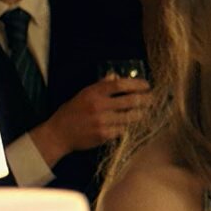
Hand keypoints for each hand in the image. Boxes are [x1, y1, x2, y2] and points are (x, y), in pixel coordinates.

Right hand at [32, 76, 153, 161]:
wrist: (58, 134)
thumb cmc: (71, 112)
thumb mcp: (83, 94)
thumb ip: (100, 85)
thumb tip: (116, 76)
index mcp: (93, 93)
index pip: (120, 85)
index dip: (137, 84)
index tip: (146, 85)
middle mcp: (99, 106)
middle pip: (131, 101)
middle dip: (145, 99)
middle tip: (152, 99)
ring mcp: (102, 121)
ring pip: (131, 117)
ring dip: (140, 114)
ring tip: (144, 112)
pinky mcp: (104, 135)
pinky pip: (123, 129)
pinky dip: (128, 127)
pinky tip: (130, 124)